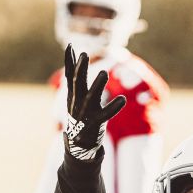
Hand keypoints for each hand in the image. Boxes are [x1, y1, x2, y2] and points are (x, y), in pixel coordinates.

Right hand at [62, 45, 126, 160]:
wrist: (78, 146)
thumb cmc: (80, 117)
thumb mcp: (75, 98)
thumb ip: (76, 82)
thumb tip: (73, 64)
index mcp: (73, 95)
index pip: (70, 75)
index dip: (69, 61)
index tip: (70, 46)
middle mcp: (77, 102)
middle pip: (78, 83)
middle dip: (80, 69)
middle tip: (84, 54)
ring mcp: (85, 113)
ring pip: (90, 97)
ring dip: (96, 85)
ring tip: (103, 73)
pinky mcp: (94, 124)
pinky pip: (105, 114)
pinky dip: (113, 107)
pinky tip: (123, 100)